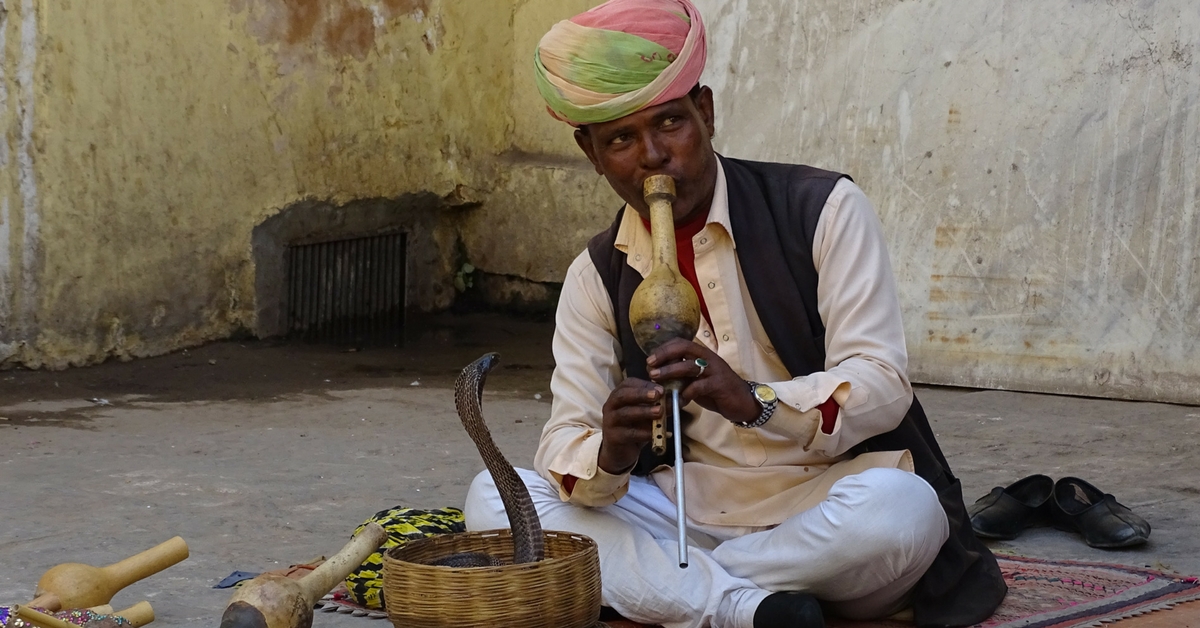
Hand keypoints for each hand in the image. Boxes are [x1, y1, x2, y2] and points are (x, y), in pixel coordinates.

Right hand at [598, 377, 662, 473]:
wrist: (619, 452)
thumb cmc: (634, 428)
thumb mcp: (646, 414)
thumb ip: (659, 405)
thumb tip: (680, 400)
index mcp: (618, 396)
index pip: (628, 384)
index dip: (645, 385)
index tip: (661, 389)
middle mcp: (611, 406)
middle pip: (623, 395)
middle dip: (641, 394)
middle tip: (658, 395)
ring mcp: (610, 422)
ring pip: (625, 414)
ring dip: (644, 411)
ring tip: (659, 411)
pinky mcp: (614, 438)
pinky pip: (629, 434)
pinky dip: (644, 433)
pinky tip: (656, 433)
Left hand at [646, 338, 760, 424]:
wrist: (743, 402)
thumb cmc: (717, 390)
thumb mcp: (698, 379)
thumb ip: (682, 375)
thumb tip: (658, 374)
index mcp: (702, 354)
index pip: (680, 343)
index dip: (664, 349)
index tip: (650, 359)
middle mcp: (708, 358)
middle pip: (684, 349)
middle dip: (664, 356)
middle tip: (650, 366)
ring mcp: (715, 371)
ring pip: (689, 366)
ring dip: (670, 372)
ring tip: (657, 380)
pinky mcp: (719, 385)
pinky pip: (699, 386)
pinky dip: (685, 393)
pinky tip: (678, 400)